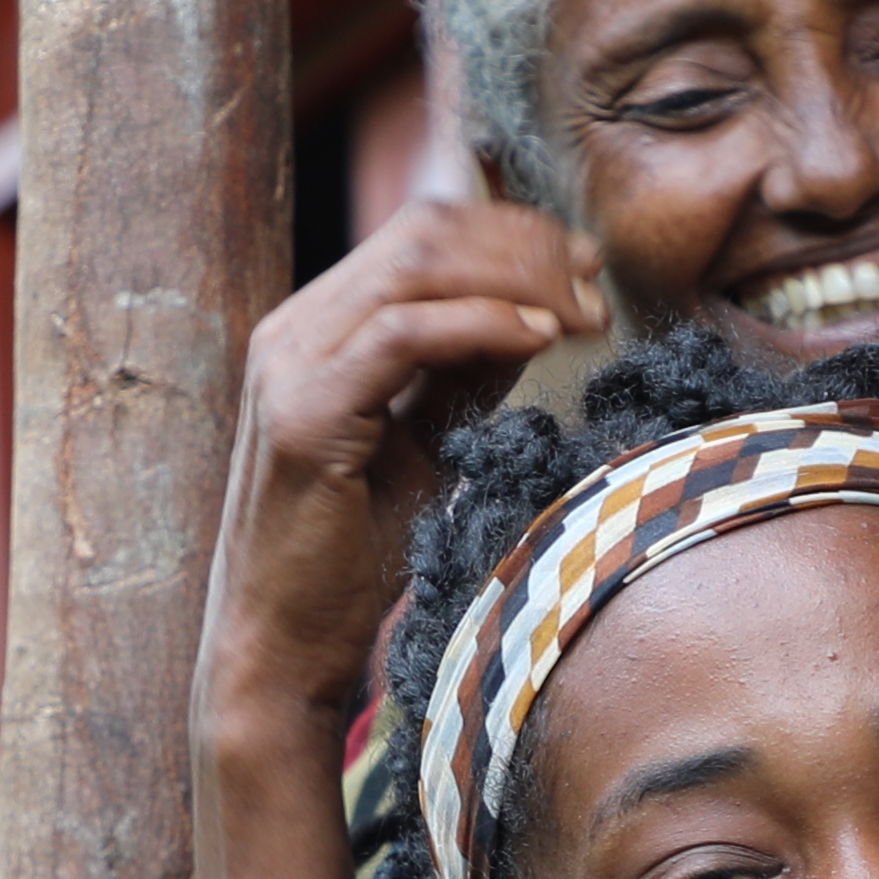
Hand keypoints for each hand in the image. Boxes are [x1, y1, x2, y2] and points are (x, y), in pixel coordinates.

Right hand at [202, 193, 607, 748]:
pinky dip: (481, 324)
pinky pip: (402, 334)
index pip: (421, 232)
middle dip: (526, 247)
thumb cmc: (350, 561)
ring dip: (517, 278)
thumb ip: (464, 374)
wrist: (282, 646)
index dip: (512, 234)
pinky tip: (538, 340)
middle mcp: (292, 330)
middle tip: (597, 287)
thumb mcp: (425, 446)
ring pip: (414, 266)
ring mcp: (288, 366)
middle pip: (423, 231)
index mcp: (316, 328)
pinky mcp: (301, 416)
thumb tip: (535, 312)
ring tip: (580, 314)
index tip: (586, 269)